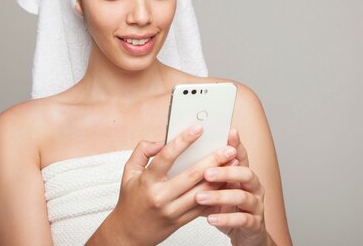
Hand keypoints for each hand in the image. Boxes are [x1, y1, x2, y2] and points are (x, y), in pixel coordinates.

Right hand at [96, 125, 238, 245]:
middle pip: (192, 175)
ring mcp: (172, 211)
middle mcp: (161, 197)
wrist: (128, 234)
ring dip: (220, 177)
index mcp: (148, 181)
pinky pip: (202, 207)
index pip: (167, 157)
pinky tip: (227, 183)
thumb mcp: (129, 172)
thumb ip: (143, 151)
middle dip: (213, 160)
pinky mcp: (181, 221)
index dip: (184, 140)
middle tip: (228, 148)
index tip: (198, 128)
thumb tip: (162, 141)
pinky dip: (216, 194)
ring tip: (233, 163)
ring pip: (202, 192)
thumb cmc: (130, 200)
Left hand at [195, 129, 271, 245]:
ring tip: (200, 197)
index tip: (229, 133)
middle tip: (206, 172)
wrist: (245, 234)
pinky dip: (226, 218)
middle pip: (245, 173)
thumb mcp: (219, 188)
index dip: (237, 144)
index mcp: (244, 174)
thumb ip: (208, 174)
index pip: (242, 155)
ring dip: (221, 196)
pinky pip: (243, 219)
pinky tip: (211, 218)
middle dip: (225, 171)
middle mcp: (253, 186)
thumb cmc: (228, 208)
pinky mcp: (254, 223)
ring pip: (243, 196)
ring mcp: (256, 204)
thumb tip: (185, 158)